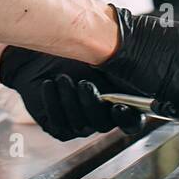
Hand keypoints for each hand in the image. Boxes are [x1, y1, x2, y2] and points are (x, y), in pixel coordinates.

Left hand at [0, 47, 144, 140]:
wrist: (40, 54)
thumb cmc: (75, 51)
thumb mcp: (103, 57)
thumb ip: (122, 68)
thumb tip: (138, 71)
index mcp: (121, 101)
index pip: (133, 121)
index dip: (128, 118)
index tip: (118, 106)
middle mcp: (102, 116)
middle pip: (104, 124)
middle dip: (92, 104)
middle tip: (83, 82)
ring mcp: (81, 123)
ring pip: (81, 126)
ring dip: (70, 101)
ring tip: (61, 77)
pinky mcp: (59, 126)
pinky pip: (59, 125)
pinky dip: (53, 104)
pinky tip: (48, 83)